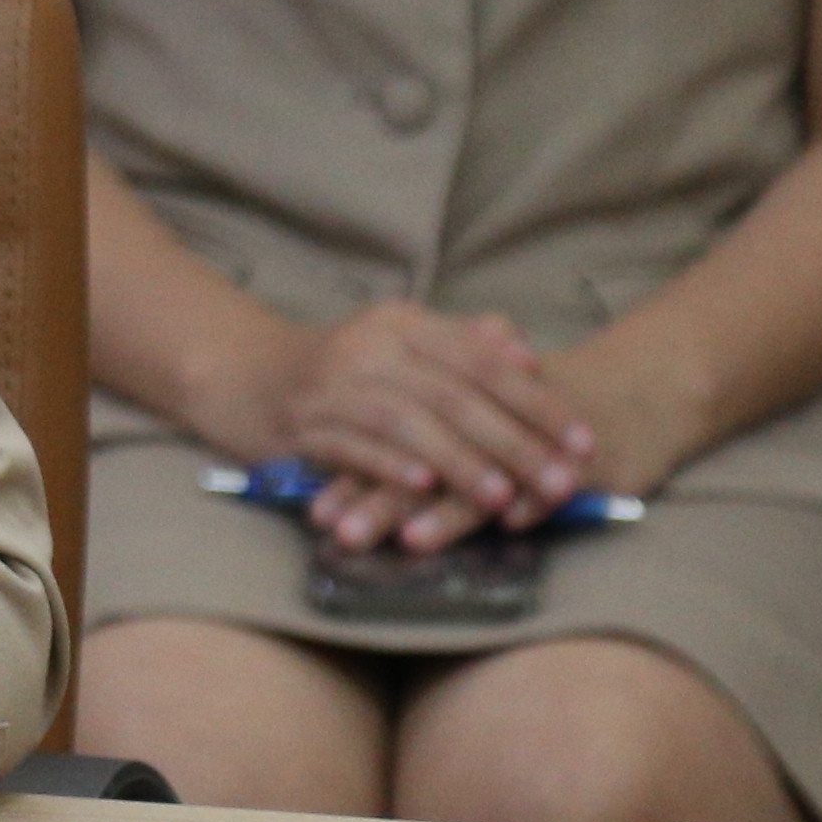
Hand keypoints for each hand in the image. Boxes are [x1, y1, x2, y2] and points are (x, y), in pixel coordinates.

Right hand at [233, 302, 597, 551]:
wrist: (240, 373)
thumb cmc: (337, 369)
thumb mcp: (397, 346)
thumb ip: (458, 347)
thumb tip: (521, 353)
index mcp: (403, 323)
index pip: (483, 359)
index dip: (536, 400)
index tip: (582, 440)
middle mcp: (371, 345)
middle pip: (454, 393)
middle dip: (513, 441)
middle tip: (559, 481)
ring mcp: (333, 383)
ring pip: (407, 420)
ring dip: (457, 460)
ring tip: (501, 497)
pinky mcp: (301, 422)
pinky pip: (351, 444)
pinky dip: (388, 465)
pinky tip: (421, 489)